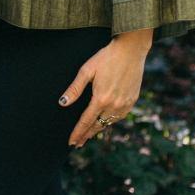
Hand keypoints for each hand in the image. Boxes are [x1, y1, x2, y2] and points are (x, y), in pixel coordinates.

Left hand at [59, 28, 152, 146]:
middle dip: (86, 135)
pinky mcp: (132, 101)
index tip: (71, 142)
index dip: (78, 132)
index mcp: (101, 99)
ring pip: (109, 122)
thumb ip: (75, 89)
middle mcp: (114, 105)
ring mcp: (125, 105)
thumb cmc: (106, 58)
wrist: (130, 51)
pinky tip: (105, 122)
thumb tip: (62, 103)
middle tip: (77, 144)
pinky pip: (119, 117)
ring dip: (98, 129)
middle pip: (98, 125)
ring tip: (89, 135)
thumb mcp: (86, 70)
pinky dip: (110, 121)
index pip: (86, 121)